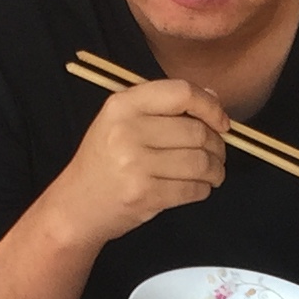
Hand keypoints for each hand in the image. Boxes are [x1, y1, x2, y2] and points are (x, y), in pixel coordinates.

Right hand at [39, 79, 227, 249]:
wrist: (77, 205)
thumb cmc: (104, 160)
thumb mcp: (122, 121)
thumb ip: (163, 106)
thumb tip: (212, 96)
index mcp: (123, 105)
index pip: (181, 93)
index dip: (211, 106)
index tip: (222, 122)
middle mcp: (127, 131)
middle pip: (197, 131)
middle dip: (217, 145)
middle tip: (217, 154)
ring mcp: (135, 165)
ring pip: (200, 162)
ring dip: (215, 170)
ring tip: (212, 173)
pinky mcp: (145, 195)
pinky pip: (193, 189)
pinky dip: (203, 189)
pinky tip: (197, 188)